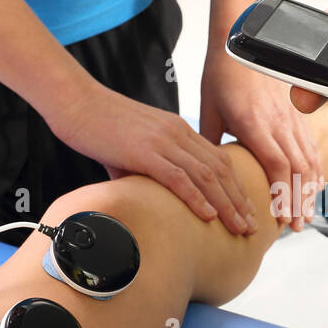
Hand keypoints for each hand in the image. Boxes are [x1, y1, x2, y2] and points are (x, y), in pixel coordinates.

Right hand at [47, 81, 256, 235]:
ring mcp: (162, 141)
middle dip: (240, 200)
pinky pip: (177, 177)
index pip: (219, 160)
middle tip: (253, 226)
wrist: (74, 101)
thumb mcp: (131, 150)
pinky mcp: (143, 151)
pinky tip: (208, 215)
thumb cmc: (98, 125)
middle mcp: (177, 133)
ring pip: (206, 175)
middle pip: (221, 170)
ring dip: (227, 204)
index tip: (247, 209)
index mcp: (178, 130)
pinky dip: (196, 197)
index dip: (237, 187)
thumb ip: (145, 172)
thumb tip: (147, 198)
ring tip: (239, 227)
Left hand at [201, 48, 322, 230]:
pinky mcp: (296, 114)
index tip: (281, 218)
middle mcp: (279, 122)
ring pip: (309, 159)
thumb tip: (202, 172)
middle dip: (300, 201)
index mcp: (255, 123)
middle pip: (298, 169)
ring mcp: (291, 117)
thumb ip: (210, 142)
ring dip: (310, 189)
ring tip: (306, 214)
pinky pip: (311, 146)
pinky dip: (315, 169)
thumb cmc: (221, 73)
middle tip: (297, 228)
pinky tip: (312, 186)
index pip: (277, 165)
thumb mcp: (208, 109)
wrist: (241, 38)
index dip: (283, 194)